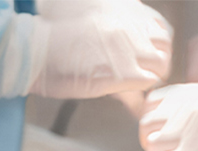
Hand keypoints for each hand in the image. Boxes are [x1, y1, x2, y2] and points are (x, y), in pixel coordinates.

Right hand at [29, 0, 171, 98]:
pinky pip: (149, 83)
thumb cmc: (53, 38)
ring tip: (132, 84)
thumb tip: (130, 48)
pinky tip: (125, 94)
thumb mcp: (91, 20)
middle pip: (164, 46)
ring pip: (160, 65)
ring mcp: (130, 49)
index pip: (159, 28)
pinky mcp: (125, 72)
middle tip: (141, 73)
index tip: (145, 56)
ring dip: (150, 76)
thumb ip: (115, 29)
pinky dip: (140, 90)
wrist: (32, 51)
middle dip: (157, 61)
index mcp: (124, 9)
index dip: (155, 45)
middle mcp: (131, 26)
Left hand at [139, 84, 197, 150]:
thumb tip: (181, 130)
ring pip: (151, 146)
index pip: (151, 104)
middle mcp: (184, 108)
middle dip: (151, 142)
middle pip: (146, 126)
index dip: (154, 122)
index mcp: (191, 93)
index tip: (164, 134)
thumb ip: (197, 111)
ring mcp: (187, 131)